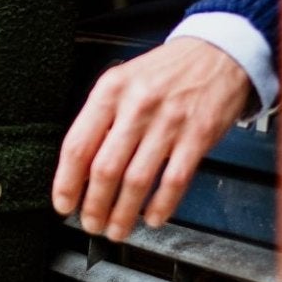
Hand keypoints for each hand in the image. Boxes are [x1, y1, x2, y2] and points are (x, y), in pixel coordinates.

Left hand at [51, 38, 253, 242]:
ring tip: (117, 229)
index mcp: (111, 91)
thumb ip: (102, 118)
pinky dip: (161, 206)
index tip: (64, 204)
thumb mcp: (124, 80)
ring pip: (137, 180)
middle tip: (90, 223)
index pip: (78, 145)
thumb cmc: (166, 71)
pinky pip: (174, 180)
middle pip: (105, 169)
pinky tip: (153, 218)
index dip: (67, 182)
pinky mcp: (198, 136)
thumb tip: (80, 168)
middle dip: (94, 206)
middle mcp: (137, 106)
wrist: (217, 52)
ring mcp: (169, 122)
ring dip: (124, 213)